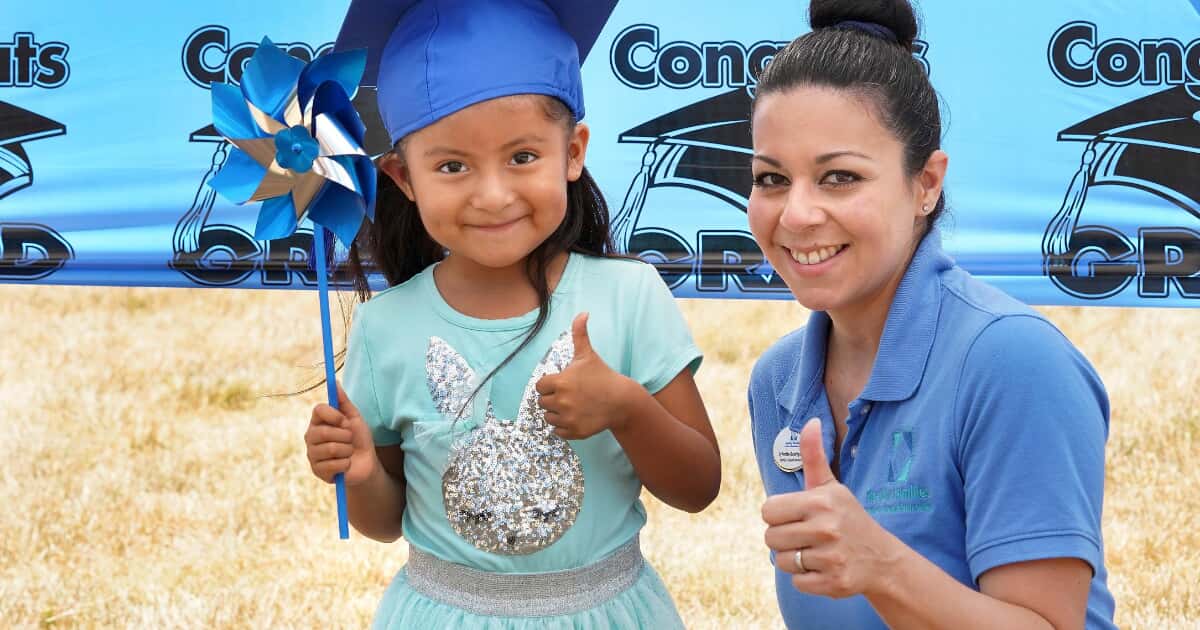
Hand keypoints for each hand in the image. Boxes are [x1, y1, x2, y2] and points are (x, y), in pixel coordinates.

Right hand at [304, 383, 377, 486]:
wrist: (366, 464)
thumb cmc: (359, 439)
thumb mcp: (355, 418)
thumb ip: (344, 401)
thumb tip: (335, 382)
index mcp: (318, 421)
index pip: (318, 410)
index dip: (335, 415)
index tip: (345, 421)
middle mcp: (311, 436)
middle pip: (324, 432)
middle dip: (345, 436)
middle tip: (350, 440)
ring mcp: (312, 455)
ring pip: (331, 449)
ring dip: (347, 451)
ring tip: (348, 452)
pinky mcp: (317, 471)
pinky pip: (333, 465)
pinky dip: (346, 464)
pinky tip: (345, 464)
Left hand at [535, 313, 634, 439]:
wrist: (622, 401)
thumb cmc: (603, 376)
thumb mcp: (588, 355)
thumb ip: (580, 333)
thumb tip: (583, 312)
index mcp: (561, 382)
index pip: (540, 386)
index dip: (549, 384)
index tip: (563, 383)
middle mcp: (562, 401)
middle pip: (542, 402)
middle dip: (553, 398)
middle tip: (569, 395)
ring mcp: (568, 418)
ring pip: (548, 418)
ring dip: (556, 413)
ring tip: (572, 406)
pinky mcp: (574, 431)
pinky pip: (557, 431)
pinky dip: (563, 426)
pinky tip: (575, 417)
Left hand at [762, 419, 902, 598]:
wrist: (881, 558)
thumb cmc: (847, 517)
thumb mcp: (831, 485)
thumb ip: (813, 456)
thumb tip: (810, 421)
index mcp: (820, 501)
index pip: (767, 511)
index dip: (778, 515)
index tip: (797, 516)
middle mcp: (826, 528)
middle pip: (770, 538)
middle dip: (784, 538)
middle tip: (806, 536)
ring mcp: (832, 557)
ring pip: (782, 562)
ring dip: (794, 559)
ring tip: (815, 552)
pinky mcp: (834, 583)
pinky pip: (797, 582)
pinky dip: (806, 578)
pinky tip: (824, 568)